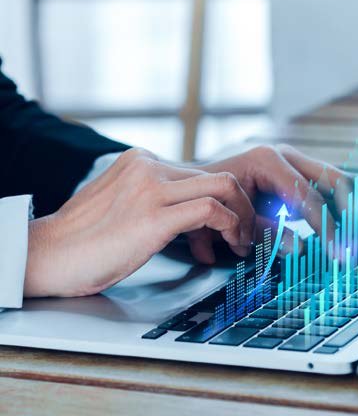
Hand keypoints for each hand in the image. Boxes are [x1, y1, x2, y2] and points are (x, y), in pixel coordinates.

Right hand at [24, 149, 254, 297]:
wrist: (50, 254)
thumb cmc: (83, 240)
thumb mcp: (121, 203)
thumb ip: (151, 197)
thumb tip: (186, 215)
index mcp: (140, 160)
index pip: (198, 172)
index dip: (223, 200)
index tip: (232, 222)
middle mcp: (148, 166)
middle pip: (218, 175)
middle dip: (242, 206)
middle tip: (248, 232)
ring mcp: (151, 188)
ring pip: (223, 186)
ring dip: (243, 216)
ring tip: (243, 241)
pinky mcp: (154, 216)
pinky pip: (211, 210)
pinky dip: (230, 226)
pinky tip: (229, 245)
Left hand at [202, 144, 357, 246]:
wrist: (196, 181)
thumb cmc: (210, 199)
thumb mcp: (232, 217)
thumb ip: (266, 232)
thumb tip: (301, 248)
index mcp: (268, 160)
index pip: (308, 197)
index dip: (327, 228)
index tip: (339, 252)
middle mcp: (286, 155)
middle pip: (335, 179)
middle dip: (353, 214)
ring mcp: (295, 162)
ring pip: (339, 181)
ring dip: (356, 211)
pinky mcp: (300, 174)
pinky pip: (331, 188)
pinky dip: (345, 209)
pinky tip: (355, 232)